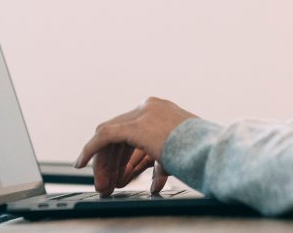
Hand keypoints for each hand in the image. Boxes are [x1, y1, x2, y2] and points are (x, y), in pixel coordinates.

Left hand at [75, 96, 196, 195]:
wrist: (211, 151)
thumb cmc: (202, 153)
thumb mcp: (178, 155)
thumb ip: (160, 164)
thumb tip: (153, 184)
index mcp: (162, 110)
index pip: (132, 132)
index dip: (122, 156)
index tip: (118, 175)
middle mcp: (150, 107)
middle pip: (119, 134)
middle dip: (112, 162)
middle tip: (107, 183)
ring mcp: (142, 113)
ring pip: (110, 137)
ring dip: (104, 163)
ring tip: (102, 185)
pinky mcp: (135, 125)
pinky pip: (104, 136)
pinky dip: (90, 150)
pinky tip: (82, 162)